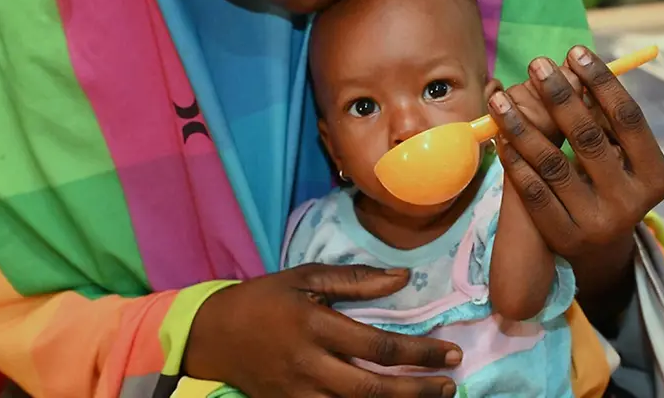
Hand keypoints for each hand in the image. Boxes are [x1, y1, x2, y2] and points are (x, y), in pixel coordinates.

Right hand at [185, 264, 460, 396]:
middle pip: (373, 388)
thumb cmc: (265, 299)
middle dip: (417, 390)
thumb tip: (403, 278)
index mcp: (316, 326)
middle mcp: (310, 364)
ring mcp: (299, 392)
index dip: (420, 353)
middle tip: (450, 385)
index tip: (450, 353)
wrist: (213, 335)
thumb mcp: (305, 276)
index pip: (378, 346)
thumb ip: (356, 280)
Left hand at [487, 45, 663, 262]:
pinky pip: (533, 191)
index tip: (576, 53)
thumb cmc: (607, 184)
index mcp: (654, 176)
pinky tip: (500, 136)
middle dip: (559, 96)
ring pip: (552, 164)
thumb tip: (575, 68)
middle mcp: (630, 202)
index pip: (628, 119)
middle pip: (589, 137)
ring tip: (500, 97)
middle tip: (536, 64)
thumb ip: (603, 121)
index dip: (602, 82)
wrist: (597, 250)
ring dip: (522, 125)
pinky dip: (514, 160)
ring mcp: (595, 223)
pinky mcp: (563, 236)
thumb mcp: (619, 158)